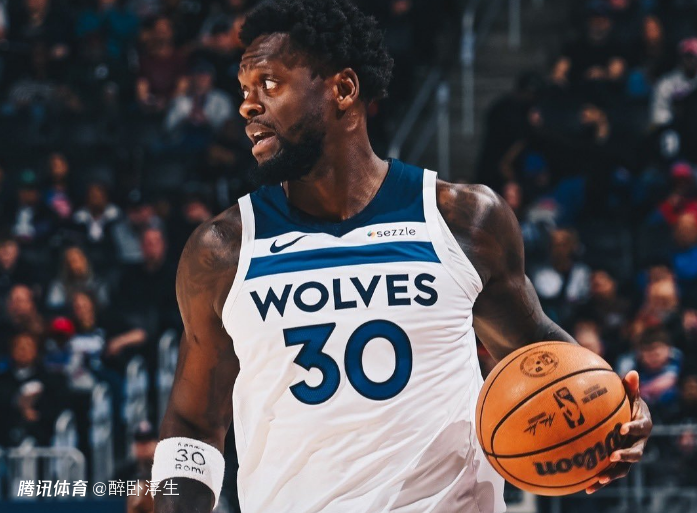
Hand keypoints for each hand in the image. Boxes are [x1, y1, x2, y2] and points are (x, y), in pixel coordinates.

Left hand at [586, 371, 651, 493]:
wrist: (626, 417)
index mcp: (643, 425)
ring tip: (599, 478)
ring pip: (623, 468)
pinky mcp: (616, 463)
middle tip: (613, 456)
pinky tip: (585, 487)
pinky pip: (608, 473)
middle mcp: (638, 442)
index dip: (634, 428)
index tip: (624, 428)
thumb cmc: (626, 402)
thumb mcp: (629, 394)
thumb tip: (632, 372)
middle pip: (636, 453)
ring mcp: (627, 454)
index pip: (642, 427)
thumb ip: (630, 386)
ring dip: (612, 474)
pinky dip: (598, 481)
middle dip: (625, 456)